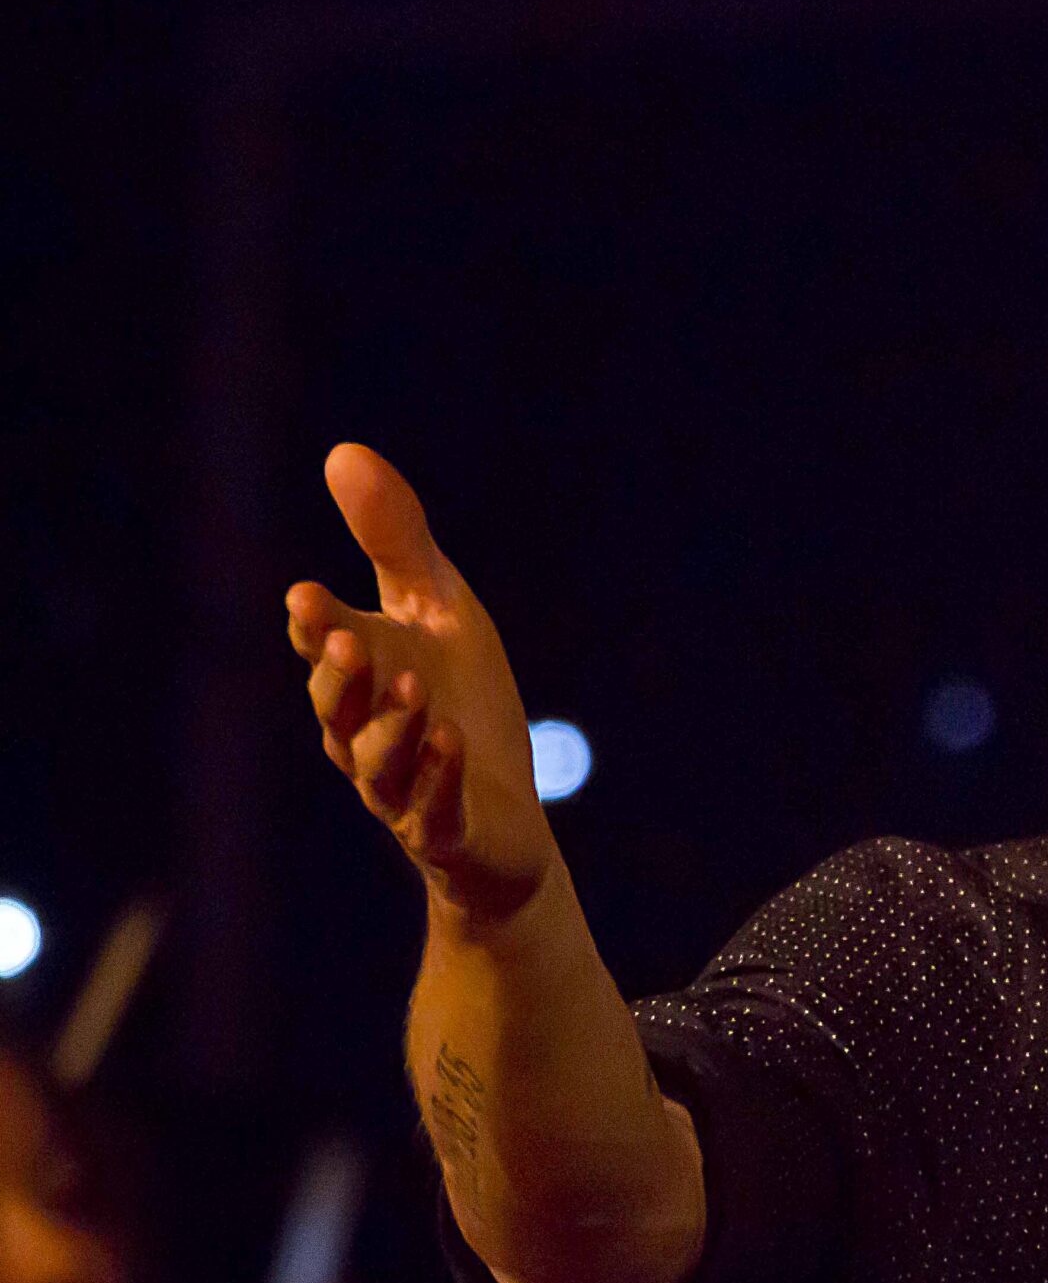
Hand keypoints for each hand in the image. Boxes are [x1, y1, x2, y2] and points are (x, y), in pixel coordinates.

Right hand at [286, 445, 556, 927]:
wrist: (504, 820)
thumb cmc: (462, 702)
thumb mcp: (441, 611)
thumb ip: (395, 541)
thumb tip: (343, 451)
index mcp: (360, 679)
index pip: (325, 647)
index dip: (316, 626)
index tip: (309, 596)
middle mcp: (364, 736)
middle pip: (335, 708)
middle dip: (338, 676)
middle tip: (346, 638)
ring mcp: (400, 789)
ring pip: (378, 761)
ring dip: (391, 725)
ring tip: (412, 688)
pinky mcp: (442, 831)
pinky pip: (431, 808)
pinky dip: (437, 776)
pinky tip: (451, 740)